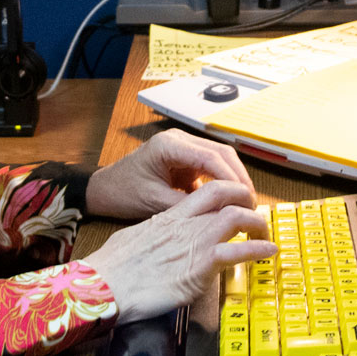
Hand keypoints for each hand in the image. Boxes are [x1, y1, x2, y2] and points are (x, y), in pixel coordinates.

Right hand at [82, 180, 273, 322]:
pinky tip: (269, 253)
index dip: (230, 192)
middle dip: (248, 201)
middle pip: (226, 196)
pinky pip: (238, 251)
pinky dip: (258, 250)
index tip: (239, 202)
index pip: (208, 191)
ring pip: (237, 217)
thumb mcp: (135, 240)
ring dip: (258, 224)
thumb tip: (162, 243)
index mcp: (170, 216)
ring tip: (266, 236)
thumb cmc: (112, 268)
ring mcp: (195, 242)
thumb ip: (155, 236)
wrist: (104, 285)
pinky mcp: (200, 266)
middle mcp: (185, 223)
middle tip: (257, 216)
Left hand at [85, 128, 254, 221]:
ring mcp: (183, 147)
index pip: (211, 157)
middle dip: (239, 178)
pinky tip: (230, 200)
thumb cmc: (122, 192)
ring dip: (234, 179)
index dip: (232, 179)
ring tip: (245, 203)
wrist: (104, 189)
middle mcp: (179, 140)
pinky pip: (211, 167)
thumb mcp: (154, 203)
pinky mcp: (185, 158)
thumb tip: (218, 215)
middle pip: (222, 153)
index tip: (245, 200)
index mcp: (169, 145)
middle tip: (252, 202)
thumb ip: (186, 206)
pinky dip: (223, 182)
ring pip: (220, 158)